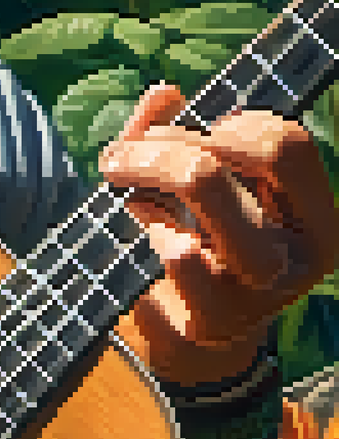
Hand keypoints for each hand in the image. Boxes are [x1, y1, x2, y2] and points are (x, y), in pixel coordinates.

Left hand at [98, 82, 338, 386]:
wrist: (199, 346)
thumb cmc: (206, 250)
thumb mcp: (206, 192)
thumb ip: (178, 137)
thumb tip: (162, 92)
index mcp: (314, 219)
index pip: (286, 145)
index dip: (230, 125)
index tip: (195, 133)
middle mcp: (295, 257)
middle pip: (234, 166)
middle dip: (167, 146)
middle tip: (123, 156)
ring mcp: (255, 295)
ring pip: (203, 208)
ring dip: (149, 183)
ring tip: (126, 191)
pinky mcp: (207, 322)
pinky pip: (171, 258)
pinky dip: (143, 233)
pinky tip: (135, 230)